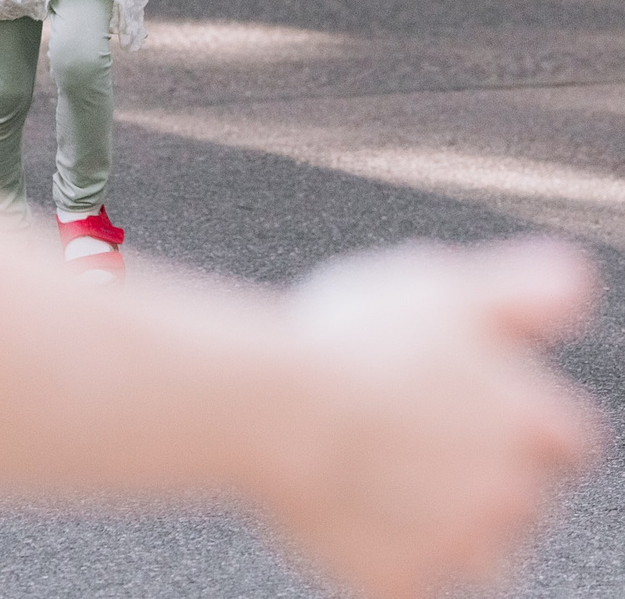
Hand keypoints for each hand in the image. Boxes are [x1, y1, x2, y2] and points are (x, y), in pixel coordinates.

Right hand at [259, 240, 600, 598]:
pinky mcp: (400, 584)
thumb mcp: (441, 287)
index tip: (472, 404)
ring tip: (386, 483)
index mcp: (532, 423)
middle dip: (481, 477)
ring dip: (448, 528)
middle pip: (522, 500)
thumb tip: (576, 280)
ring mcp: (456, 547)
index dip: (521, 420)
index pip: (566, 439)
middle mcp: (512, 495)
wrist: (272, 412)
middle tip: (412, 436)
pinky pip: (408, 581)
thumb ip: (522, 290)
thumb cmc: (352, 343)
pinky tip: (349, 512)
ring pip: (479, 555)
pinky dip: (387, 556)